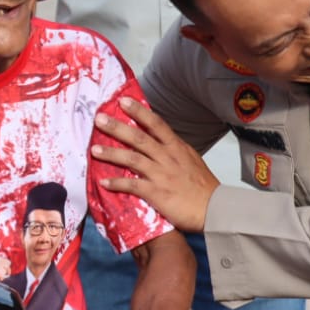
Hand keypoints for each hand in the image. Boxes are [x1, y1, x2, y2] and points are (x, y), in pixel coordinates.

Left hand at [92, 97, 217, 232]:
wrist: (215, 208)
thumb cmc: (203, 187)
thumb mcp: (192, 160)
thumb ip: (175, 151)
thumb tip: (162, 143)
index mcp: (176, 147)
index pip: (156, 124)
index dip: (139, 112)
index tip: (124, 101)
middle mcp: (167, 157)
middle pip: (139, 137)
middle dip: (117, 127)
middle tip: (100, 118)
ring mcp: (161, 174)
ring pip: (132, 159)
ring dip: (111, 153)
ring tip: (94, 149)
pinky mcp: (156, 192)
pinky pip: (132, 185)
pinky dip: (117, 183)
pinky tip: (103, 182)